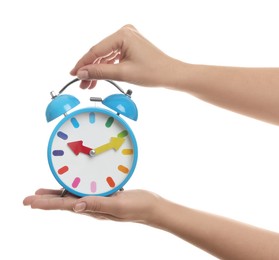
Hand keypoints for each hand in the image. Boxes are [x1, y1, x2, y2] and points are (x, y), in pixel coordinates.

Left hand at [23, 188, 160, 222]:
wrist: (152, 207)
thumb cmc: (138, 207)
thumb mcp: (119, 205)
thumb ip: (98, 205)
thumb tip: (75, 206)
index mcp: (94, 209)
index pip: (66, 206)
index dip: (47, 204)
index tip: (30, 201)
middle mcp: (93, 206)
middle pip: (65, 202)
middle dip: (47, 200)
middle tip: (30, 198)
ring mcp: (99, 201)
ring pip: (73, 196)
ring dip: (57, 194)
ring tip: (44, 193)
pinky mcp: (106, 194)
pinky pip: (86, 191)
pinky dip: (75, 188)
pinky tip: (73, 186)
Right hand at [70, 24, 176, 88]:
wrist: (170, 74)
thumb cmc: (153, 72)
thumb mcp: (123, 73)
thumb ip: (100, 73)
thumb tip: (82, 73)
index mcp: (123, 35)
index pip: (96, 50)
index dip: (83, 64)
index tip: (73, 73)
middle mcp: (124, 32)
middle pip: (100, 53)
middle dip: (90, 69)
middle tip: (81, 82)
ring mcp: (128, 38)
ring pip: (106, 55)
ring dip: (98, 69)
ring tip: (89, 84)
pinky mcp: (130, 45)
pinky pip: (114, 56)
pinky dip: (107, 67)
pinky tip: (100, 77)